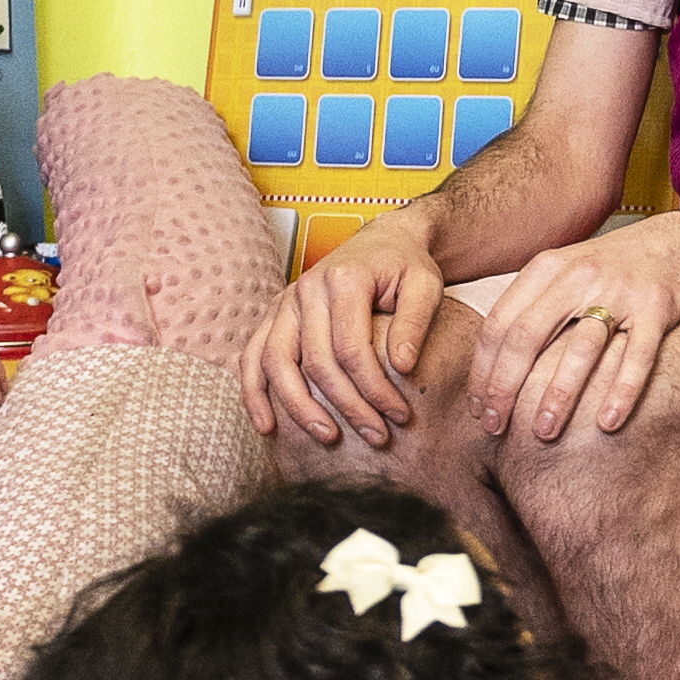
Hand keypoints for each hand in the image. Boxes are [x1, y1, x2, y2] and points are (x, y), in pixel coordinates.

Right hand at [247, 207, 445, 446]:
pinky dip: (254, 392)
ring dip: (298, 407)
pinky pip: (253, 356)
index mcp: (343, 280)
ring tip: (327, 438)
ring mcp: (285, 302)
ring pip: (276, 362)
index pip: (352, 349)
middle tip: (376, 436)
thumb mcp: (426, 286)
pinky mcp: (275, 314)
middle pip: (316, 361)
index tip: (400, 416)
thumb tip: (402, 367)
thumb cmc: (406, 266)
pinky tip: (267, 425)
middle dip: (346, 406)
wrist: (383, 241)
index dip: (375, 389)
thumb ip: (415, 322)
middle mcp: (306, 289)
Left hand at [474, 213, 679, 442]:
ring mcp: (619, 292)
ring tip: (542, 432)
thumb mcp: (562, 271)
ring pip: (580, 349)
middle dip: (505, 387)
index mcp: (547, 268)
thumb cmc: (611, 268)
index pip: (499, 323)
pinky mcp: (656, 309)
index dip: (483, 369)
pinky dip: (622, 391)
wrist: (676, 244)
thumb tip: (487, 361)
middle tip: (496, 427)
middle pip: (527, 337)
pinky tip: (606, 423)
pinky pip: (637, 356)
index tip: (478, 408)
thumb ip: (528, 305)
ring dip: (558, 395)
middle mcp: (578, 277)